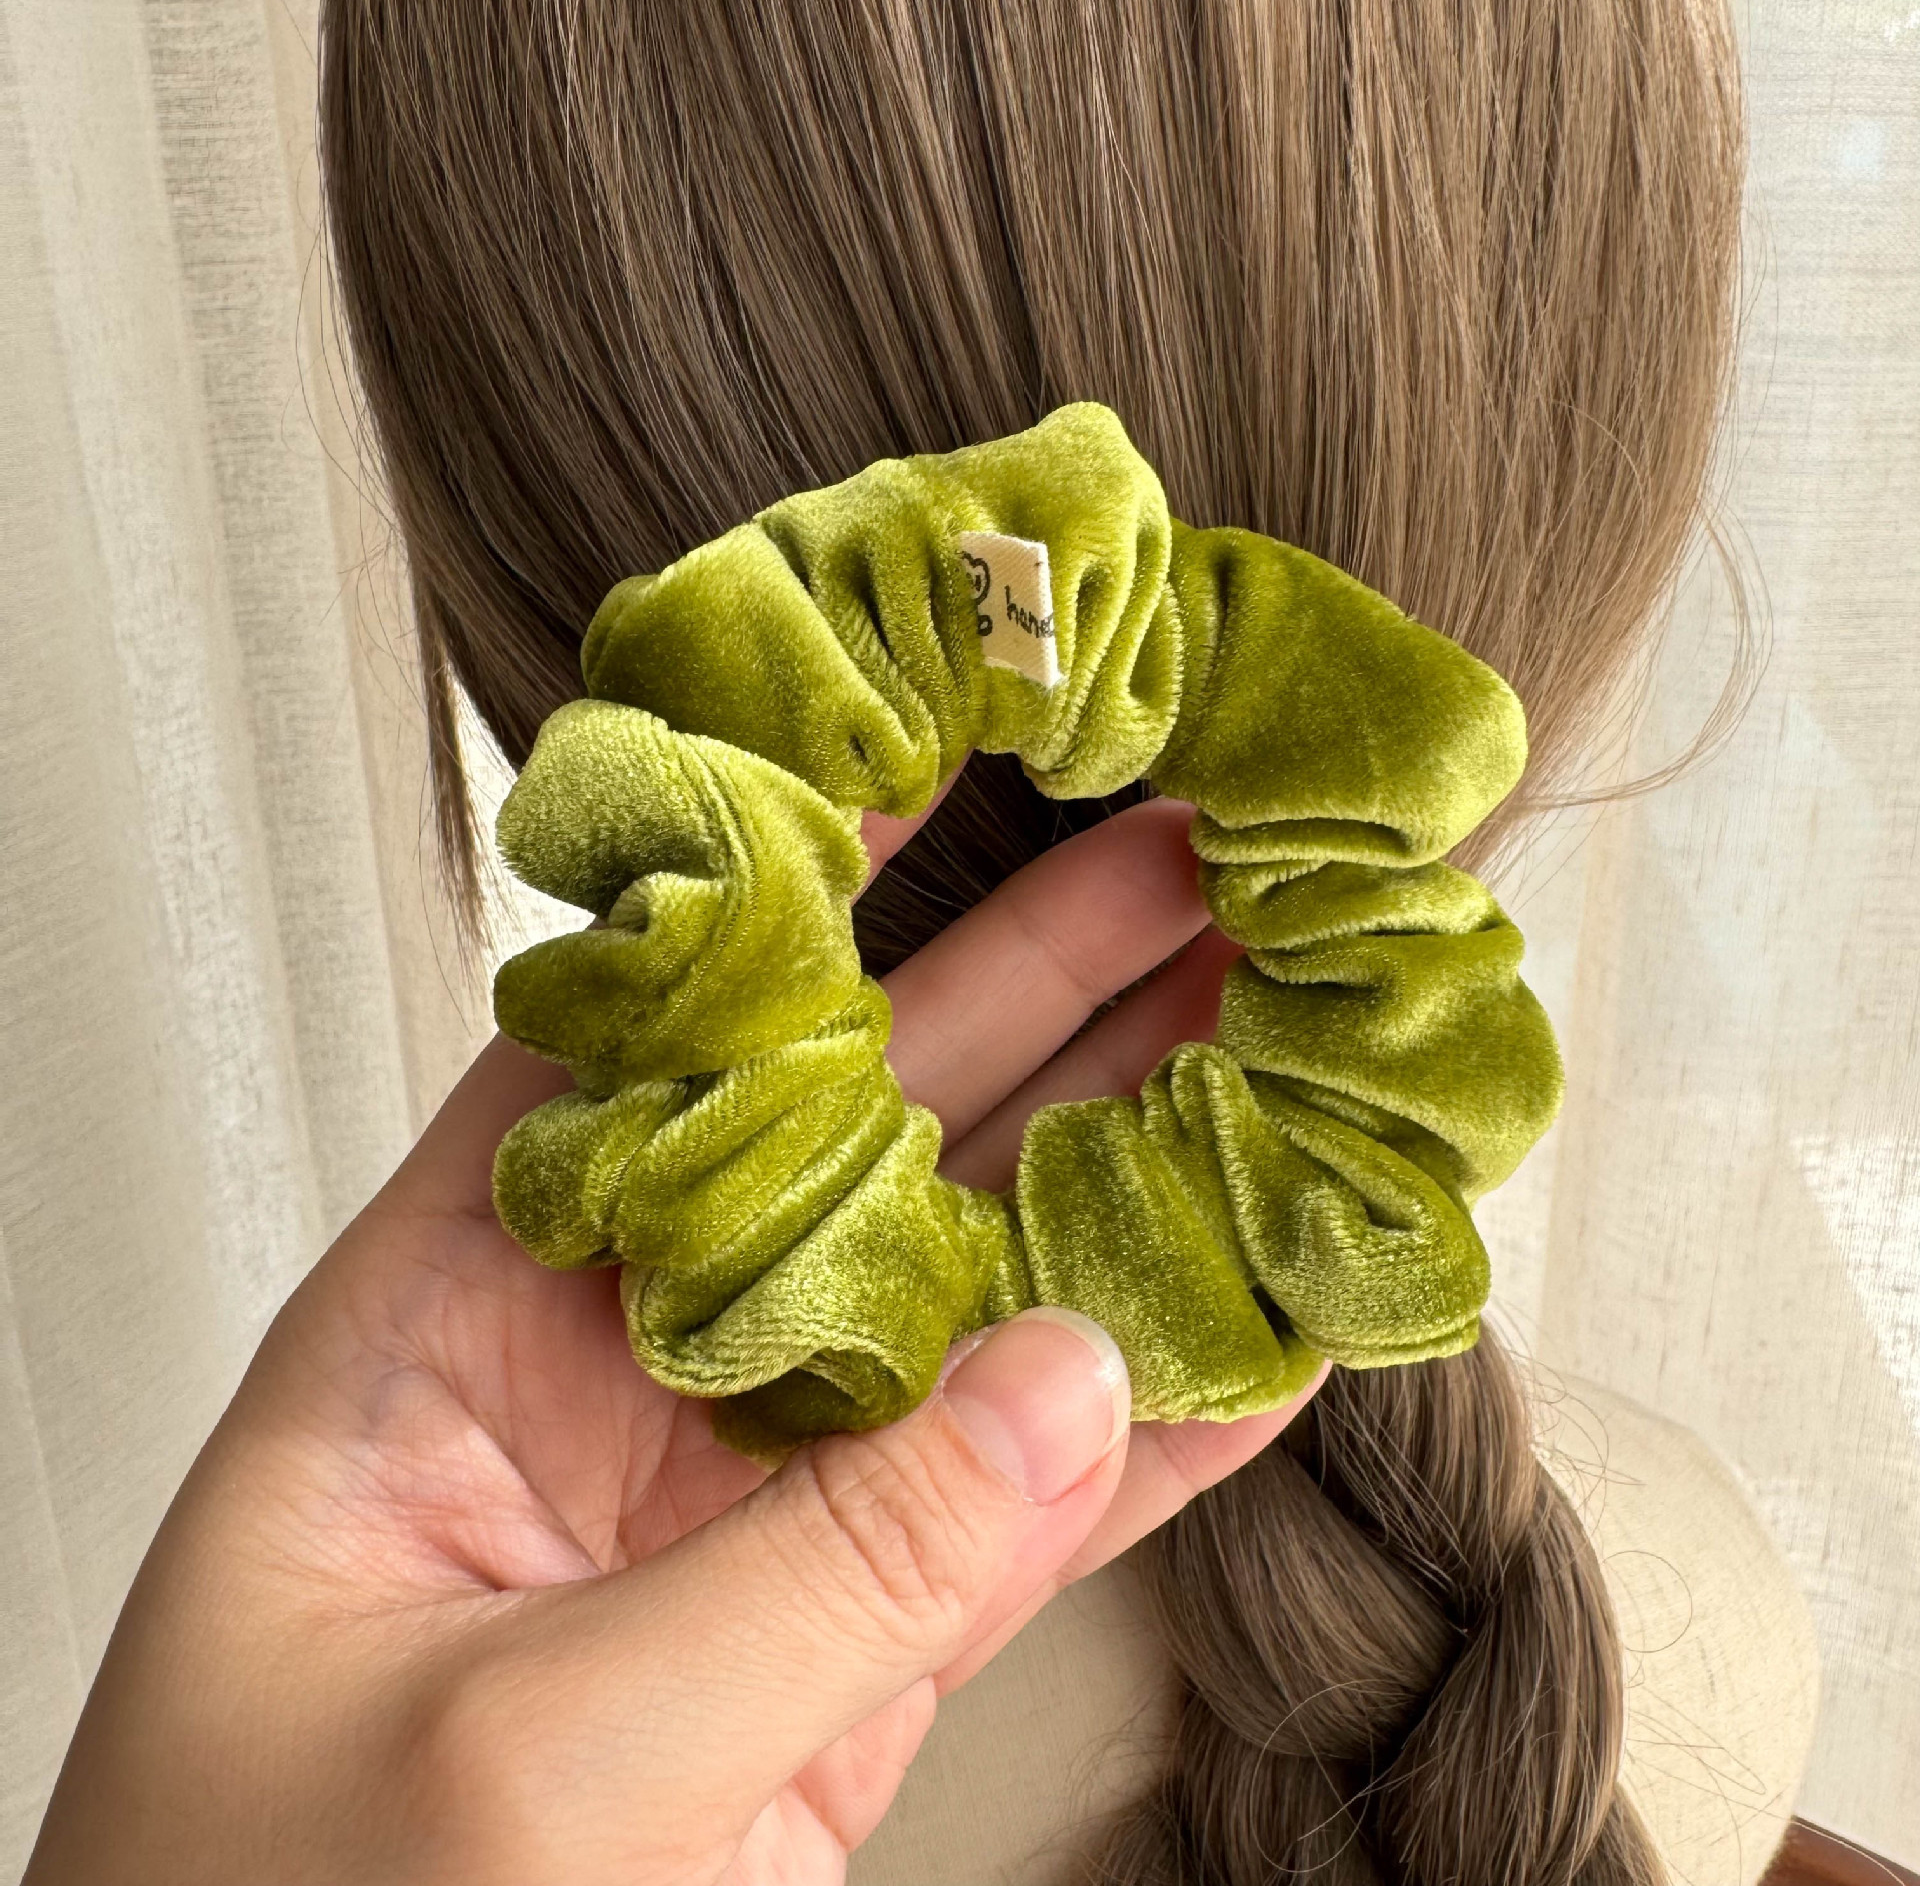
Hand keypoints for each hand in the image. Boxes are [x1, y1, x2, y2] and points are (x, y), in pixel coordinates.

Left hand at [26, 793, 1322, 1885]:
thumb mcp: (526, 1769)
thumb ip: (814, 1569)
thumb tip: (1073, 1377)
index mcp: (457, 1317)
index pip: (651, 1034)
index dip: (803, 885)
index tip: (950, 752)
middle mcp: (616, 1365)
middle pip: (861, 1122)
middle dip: (1039, 981)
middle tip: (1204, 854)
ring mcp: (749, 1500)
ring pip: (978, 1289)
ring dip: (1138, 1164)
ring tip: (1290, 1030)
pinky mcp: (846, 1648)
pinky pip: (1031, 1500)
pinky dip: (1167, 1419)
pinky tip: (1283, 1314)